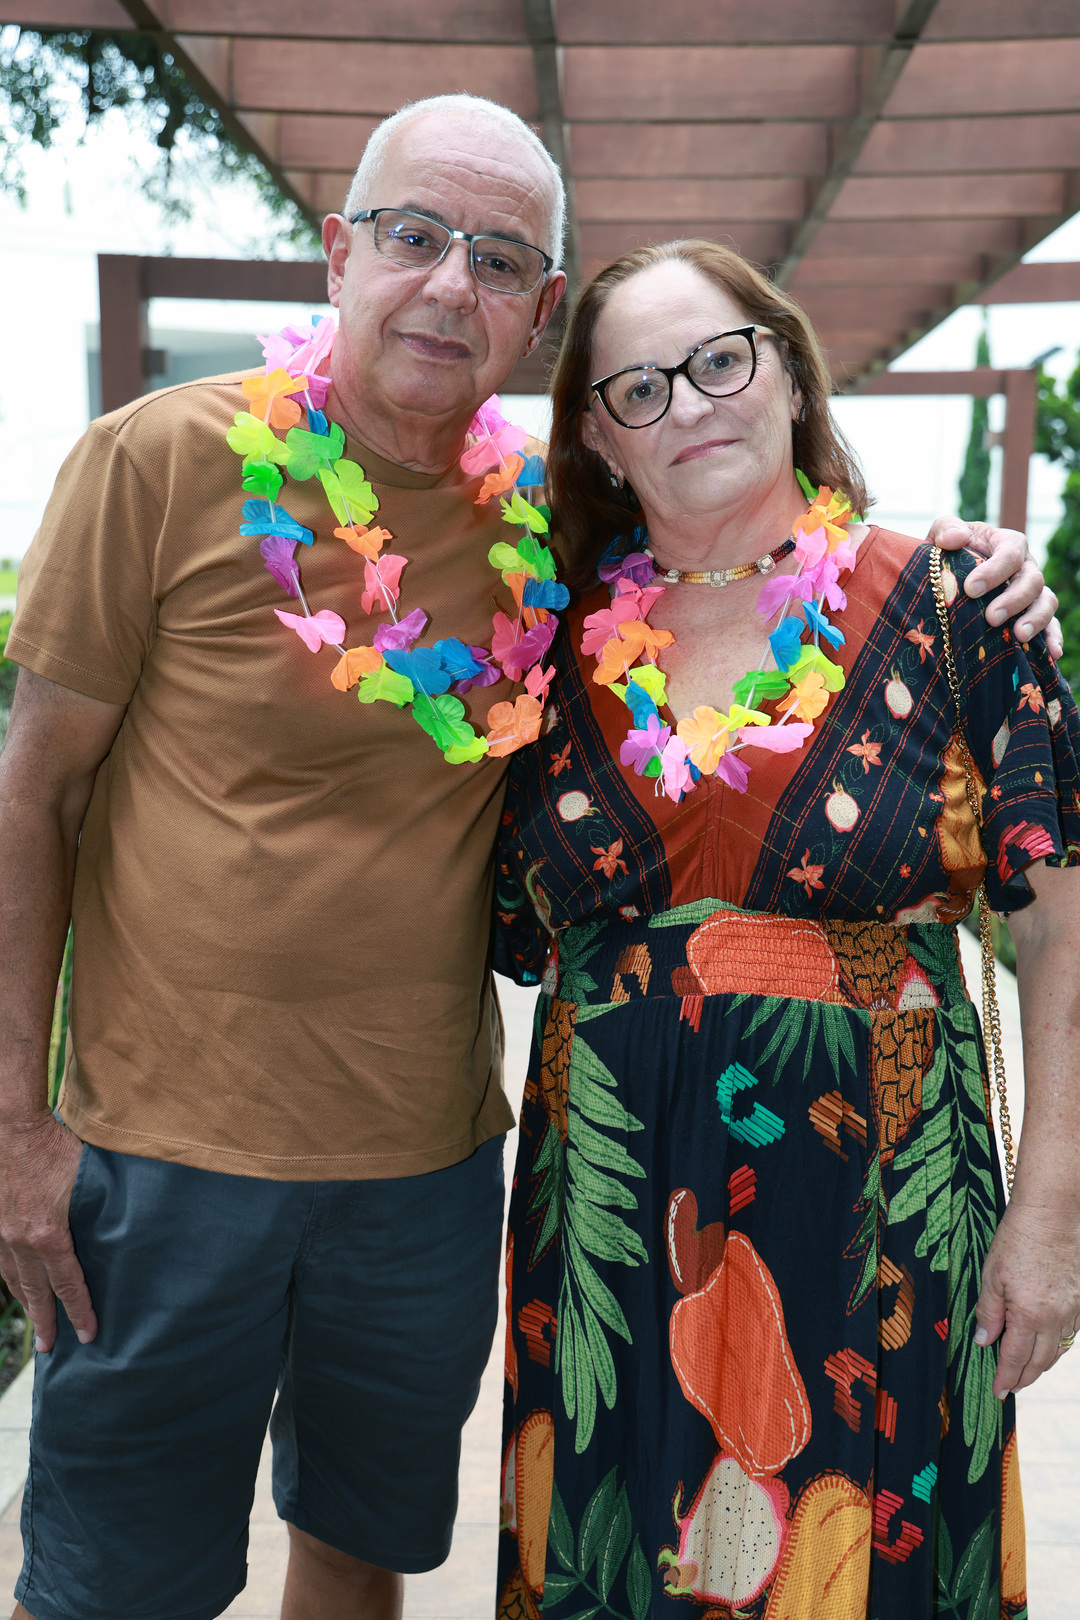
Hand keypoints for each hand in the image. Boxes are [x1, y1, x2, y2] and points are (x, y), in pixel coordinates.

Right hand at [0, 1114, 94, 1351]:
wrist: (11, 1126)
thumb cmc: (54, 1144)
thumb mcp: (86, 1177)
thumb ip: (100, 1204)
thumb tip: (125, 1220)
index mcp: (49, 1235)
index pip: (69, 1284)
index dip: (80, 1311)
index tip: (89, 1334)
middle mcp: (21, 1241)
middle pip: (36, 1291)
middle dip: (45, 1321)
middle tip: (50, 1349)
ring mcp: (0, 1233)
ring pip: (13, 1277)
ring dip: (25, 1301)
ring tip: (33, 1322)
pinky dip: (8, 1276)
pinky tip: (14, 1283)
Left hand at [927, 516, 1061, 654]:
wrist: (944, 579)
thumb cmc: (945, 554)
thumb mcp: (940, 537)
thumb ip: (946, 529)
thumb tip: (955, 538)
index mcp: (1006, 543)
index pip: (1011, 552)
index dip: (995, 571)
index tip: (971, 589)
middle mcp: (1024, 567)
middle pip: (1032, 579)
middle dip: (1014, 599)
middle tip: (991, 618)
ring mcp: (1030, 591)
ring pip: (1046, 601)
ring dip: (1036, 619)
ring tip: (1019, 636)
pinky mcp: (1031, 613)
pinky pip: (1051, 624)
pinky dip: (1053, 637)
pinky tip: (1052, 653)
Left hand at [974, 1198, 1079, 1396]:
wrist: (1054, 1213)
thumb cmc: (1019, 1238)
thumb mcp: (992, 1274)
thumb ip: (989, 1311)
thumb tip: (985, 1341)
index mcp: (1030, 1315)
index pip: (1015, 1358)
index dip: (1005, 1377)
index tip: (998, 1391)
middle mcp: (1056, 1318)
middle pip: (1041, 1361)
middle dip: (1024, 1378)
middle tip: (1011, 1387)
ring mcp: (1074, 1309)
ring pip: (1059, 1349)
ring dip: (1043, 1364)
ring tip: (1028, 1371)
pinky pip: (1072, 1332)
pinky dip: (1059, 1344)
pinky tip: (1050, 1343)